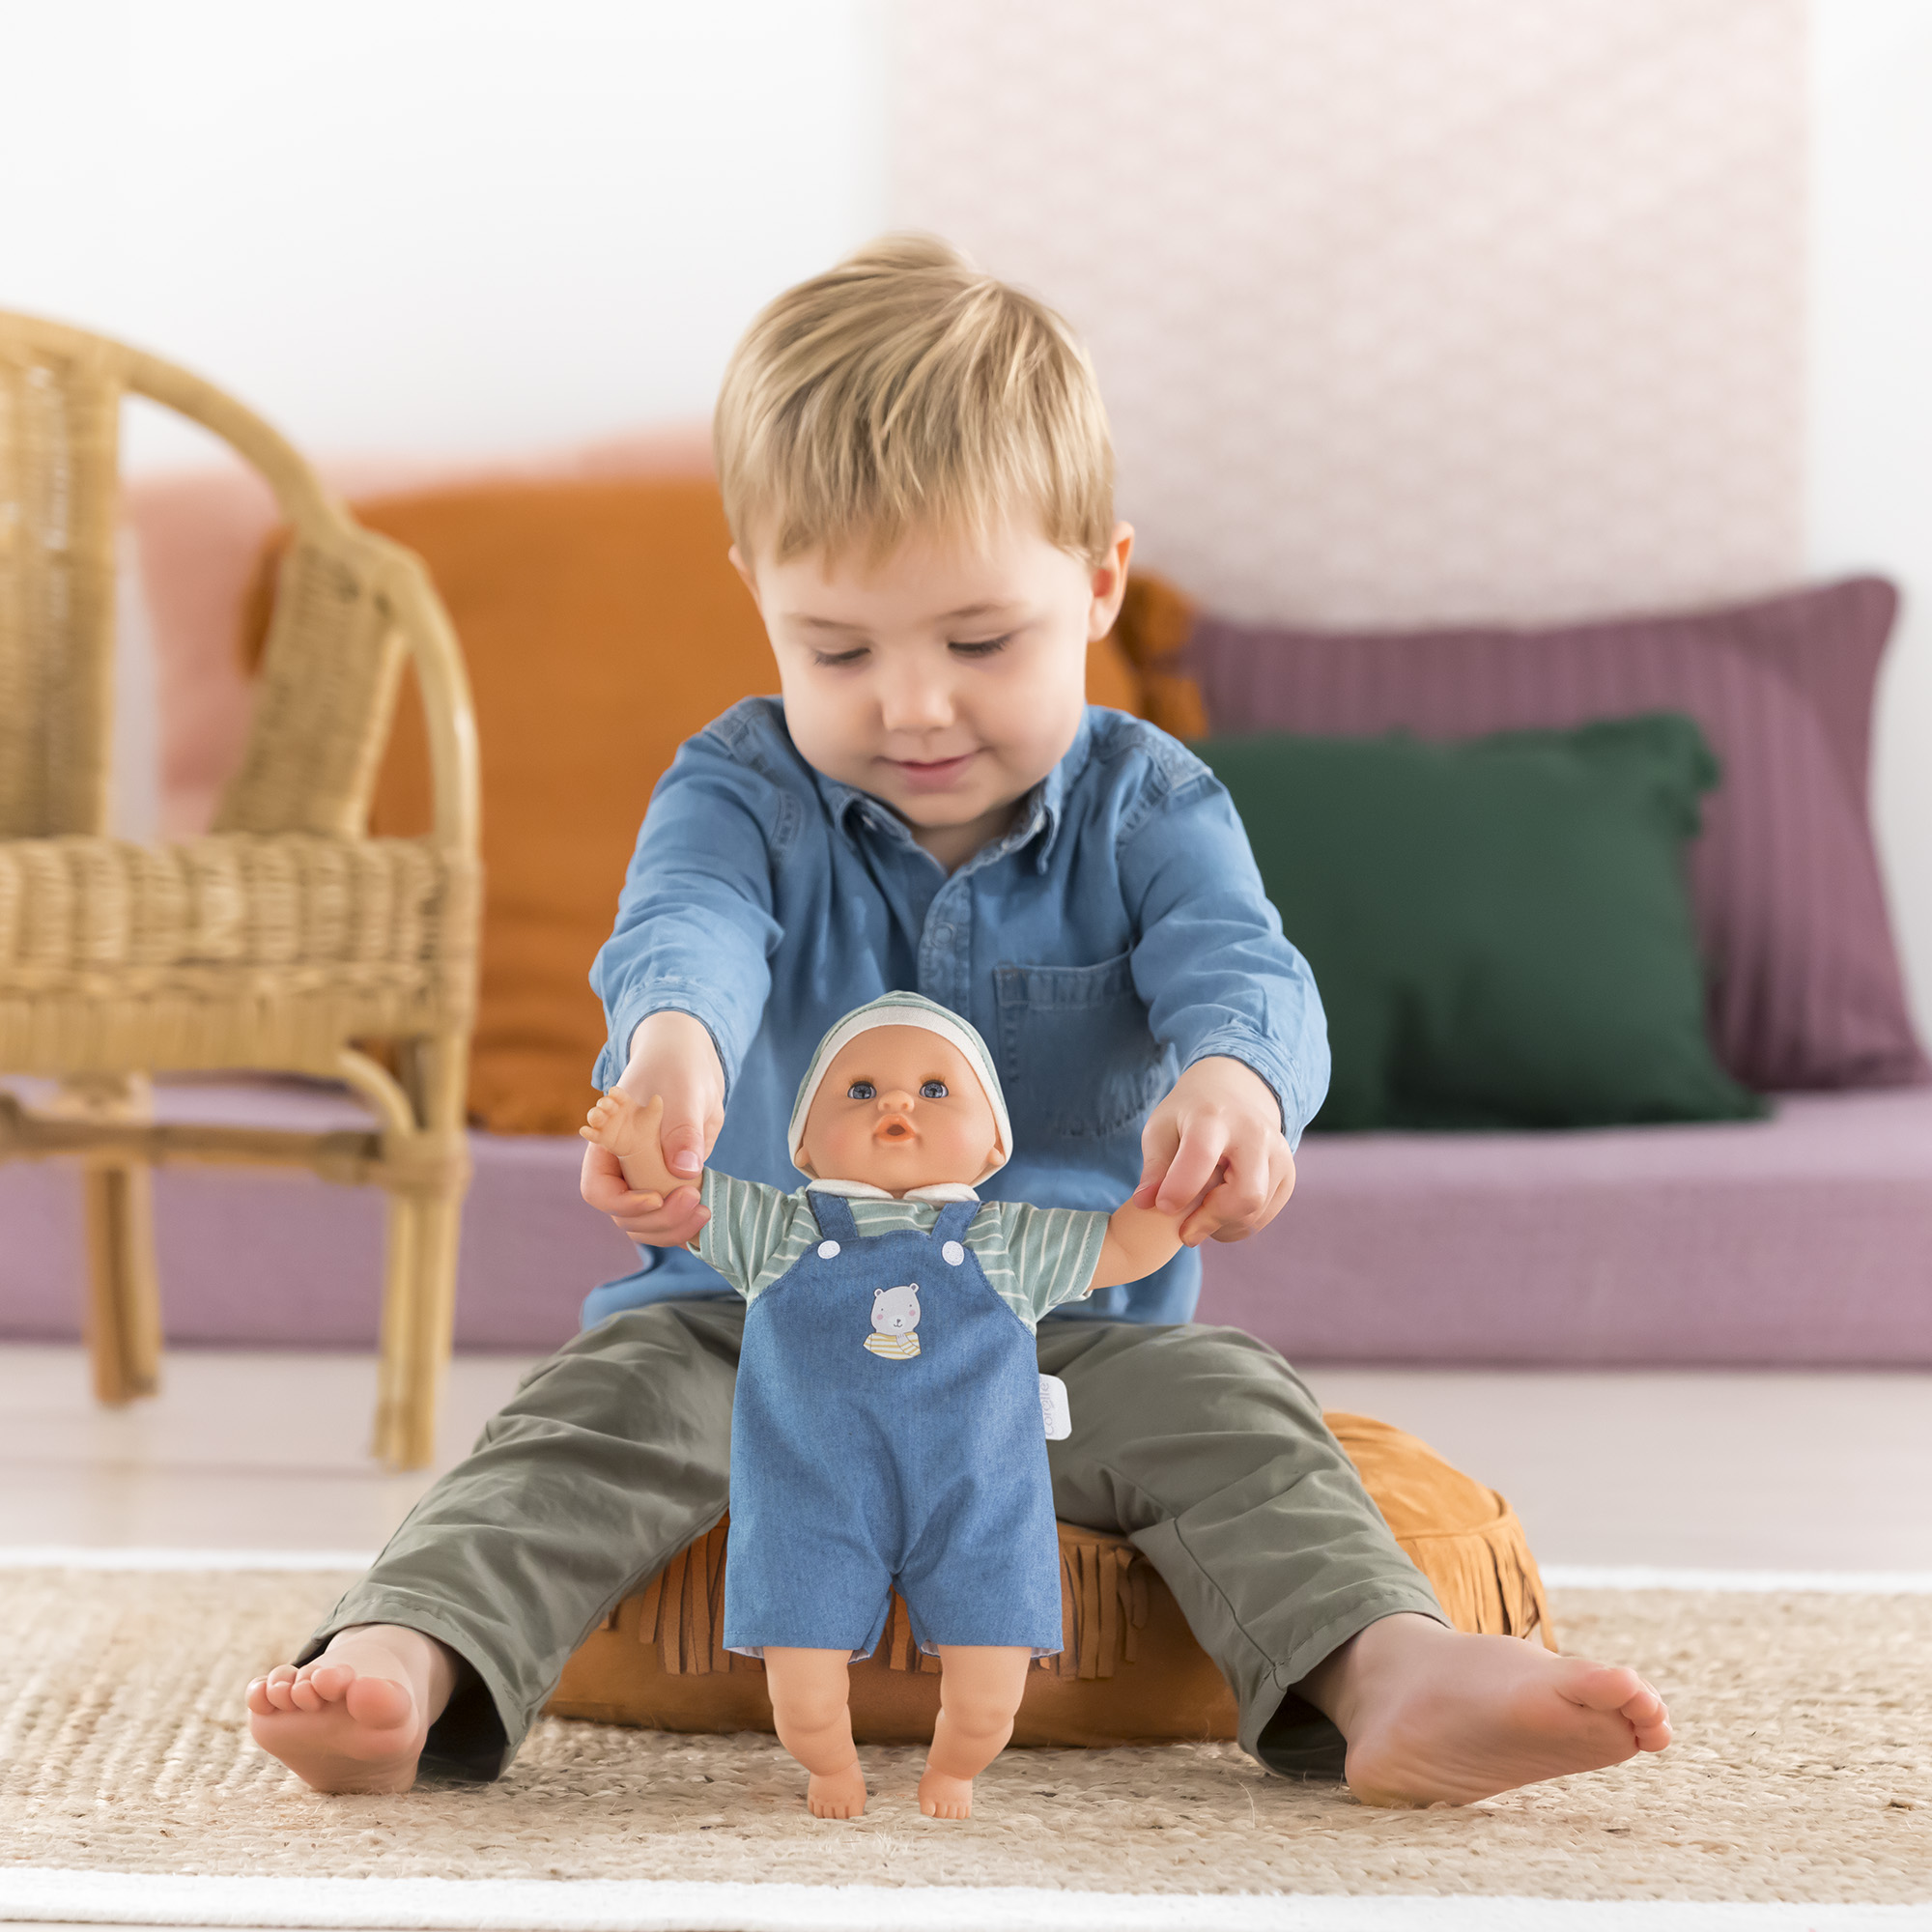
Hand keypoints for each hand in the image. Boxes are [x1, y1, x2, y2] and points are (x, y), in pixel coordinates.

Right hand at [578, 1010, 724, 1245]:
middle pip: (625, 1216)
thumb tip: (686, 1169)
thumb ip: (682, 1129)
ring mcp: (649, 1179)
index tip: (657, 1197)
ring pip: (648, 1224)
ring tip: (704, 1211)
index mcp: (609, 1144)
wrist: (692, 1061)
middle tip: (696, 1202)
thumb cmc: (675, 1067)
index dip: (623, 1203)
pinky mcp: (674, 1184)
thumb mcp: (681, 1091)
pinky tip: (706, 1216)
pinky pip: (672, 1218)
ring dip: (673, 1228)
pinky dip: (686, 1225)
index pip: (598, 1190)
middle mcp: (624, 1168)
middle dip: (658, 1219)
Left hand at [1134, 1056, 1295, 1245]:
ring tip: (1199, 1218)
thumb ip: (1153, 1167)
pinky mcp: (1288, 1174)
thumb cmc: (1187, 1118)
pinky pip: (1265, 1216)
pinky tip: (1219, 1213)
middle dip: (1211, 1220)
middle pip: (1246, 1195)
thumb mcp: (1160, 1130)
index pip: (1202, 1156)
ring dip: (1222, 1227)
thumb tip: (1144, 1204)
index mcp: (1214, 1116)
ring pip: (1256, 1212)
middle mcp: (1255, 1132)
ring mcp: (1279, 1153)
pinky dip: (1238, 1226)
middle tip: (1185, 1231)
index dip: (1181, 1189)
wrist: (1232, 1095)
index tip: (1162, 1206)